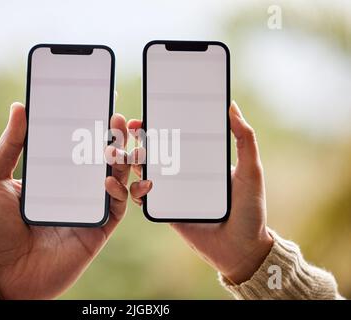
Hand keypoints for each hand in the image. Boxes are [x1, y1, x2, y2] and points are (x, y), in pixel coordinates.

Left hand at [0, 102, 131, 298]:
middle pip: (101, 162)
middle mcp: (74, 192)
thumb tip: (18, 107)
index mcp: (54, 179)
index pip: (77, 150)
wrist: (0, 273)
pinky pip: (116, 208)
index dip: (90, 130)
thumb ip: (9, 145)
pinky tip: (109, 178)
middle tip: (116, 120)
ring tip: (120, 142)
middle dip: (114, 140)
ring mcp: (88, 211)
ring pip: (116, 180)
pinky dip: (118, 192)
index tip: (98, 106)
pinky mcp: (97, 230)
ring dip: (123, 161)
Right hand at [129, 101, 272, 283]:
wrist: (241, 250)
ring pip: (146, 172)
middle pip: (157, 151)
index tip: (147, 114)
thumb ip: (244, 139)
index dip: (159, 125)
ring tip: (133, 157)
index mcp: (201, 160)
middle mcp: (184, 173)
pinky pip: (145, 198)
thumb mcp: (250, 171)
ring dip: (134, 162)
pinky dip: (138, 190)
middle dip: (140, 139)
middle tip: (131, 130)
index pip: (176, 137)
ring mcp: (173, 192)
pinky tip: (143, 185)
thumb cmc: (250, 210)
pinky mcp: (166, 210)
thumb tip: (232, 106)